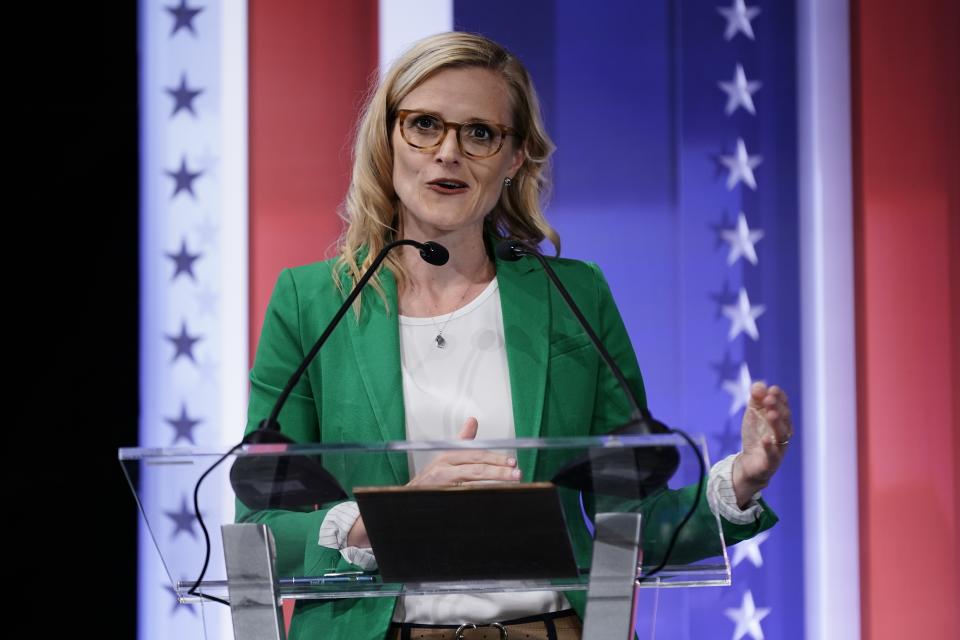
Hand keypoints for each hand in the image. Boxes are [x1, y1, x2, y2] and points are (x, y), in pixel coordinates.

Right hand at [405, 417, 520, 486]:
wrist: (411, 494)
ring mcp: (443, 487)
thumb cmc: (432, 477)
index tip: (511, 461)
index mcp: (447, 457)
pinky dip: (480, 497)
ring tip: (510, 485)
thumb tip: (473, 421)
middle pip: (476, 471)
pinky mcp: (443, 499)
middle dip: (499, 472)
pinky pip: (465, 497)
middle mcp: (444, 471)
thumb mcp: (446, 455)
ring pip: (473, 486)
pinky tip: (493, 497)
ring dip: (494, 486)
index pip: (475, 455)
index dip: (495, 458)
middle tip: (516, 474)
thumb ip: (463, 440)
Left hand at [732, 382, 792, 506]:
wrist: (749, 463)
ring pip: (782, 435)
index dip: (780, 398)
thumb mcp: (753, 415)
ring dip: (777, 424)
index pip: (784, 406)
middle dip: (778, 407)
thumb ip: (756, 400)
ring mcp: (779, 448)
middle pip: (784, 419)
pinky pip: (773, 454)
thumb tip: (759, 385)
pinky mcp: (771, 461)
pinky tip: (765, 439)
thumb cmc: (755, 436)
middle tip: (769, 398)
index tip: (772, 389)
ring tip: (770, 414)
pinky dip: (770, 447)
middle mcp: (783, 433)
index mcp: (780, 420)